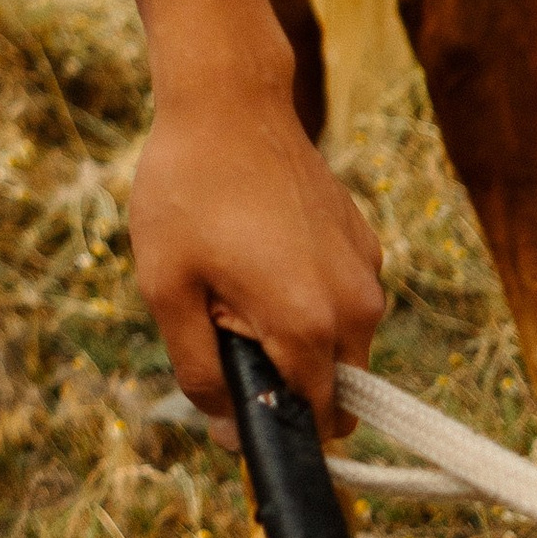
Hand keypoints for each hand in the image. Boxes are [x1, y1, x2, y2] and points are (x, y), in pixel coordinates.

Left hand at [127, 71, 384, 438]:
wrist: (227, 100)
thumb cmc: (187, 192)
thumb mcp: (168, 289)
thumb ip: (201, 372)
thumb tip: (230, 436)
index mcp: (311, 326)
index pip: (317, 423)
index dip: (274, 425)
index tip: (233, 390)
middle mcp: (357, 306)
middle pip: (333, 389)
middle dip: (283, 377)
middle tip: (223, 317)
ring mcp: (367, 272)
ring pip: (340, 345)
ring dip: (294, 334)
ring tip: (236, 274)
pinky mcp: (365, 243)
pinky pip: (340, 300)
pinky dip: (306, 296)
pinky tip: (258, 246)